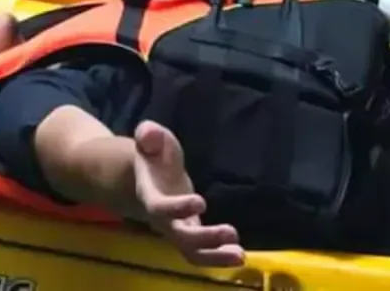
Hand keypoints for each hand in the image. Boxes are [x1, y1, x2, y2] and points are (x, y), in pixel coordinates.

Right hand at [133, 120, 244, 267]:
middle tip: (232, 232)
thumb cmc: (153, 156)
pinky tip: (239, 253)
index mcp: (150, 195)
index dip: (178, 207)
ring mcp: (177, 231)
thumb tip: (150, 133)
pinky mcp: (191, 236)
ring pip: (192, 253)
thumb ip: (150, 134)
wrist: (151, 176)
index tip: (201, 202)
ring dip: (215, 256)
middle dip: (205, 237)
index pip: (159, 207)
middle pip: (180, 236)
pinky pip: (202, 253)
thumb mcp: (151, 140)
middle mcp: (162, 220)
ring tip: (240, 254)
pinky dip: (219, 256)